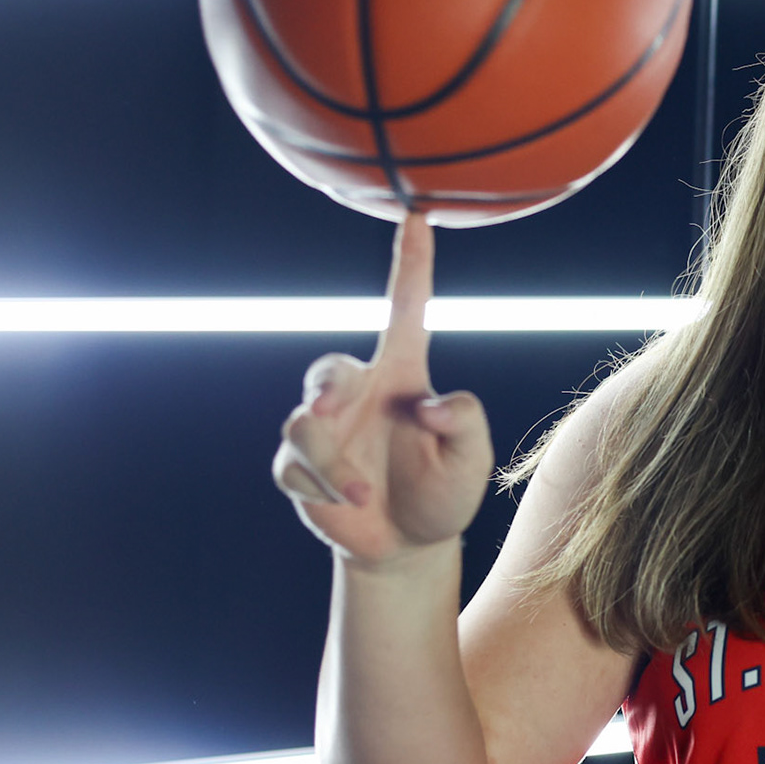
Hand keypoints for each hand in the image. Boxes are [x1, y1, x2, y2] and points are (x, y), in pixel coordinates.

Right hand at [272, 213, 492, 566]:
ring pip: (304, 423)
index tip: (417, 216)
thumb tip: (427, 403)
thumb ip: (466, 422)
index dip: (410, 263)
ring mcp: (324, 430)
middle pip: (326, 368)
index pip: (405, 309)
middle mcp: (359, 394)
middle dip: (326, 388)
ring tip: (363, 494)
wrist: (406, 547)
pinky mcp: (297, 465)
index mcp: (403, 377)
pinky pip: (292, 464)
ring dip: (333, 464)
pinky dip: (322, 488)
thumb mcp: (471, 459)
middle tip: (331, 411)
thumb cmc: (444, 492)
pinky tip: (349, 506)